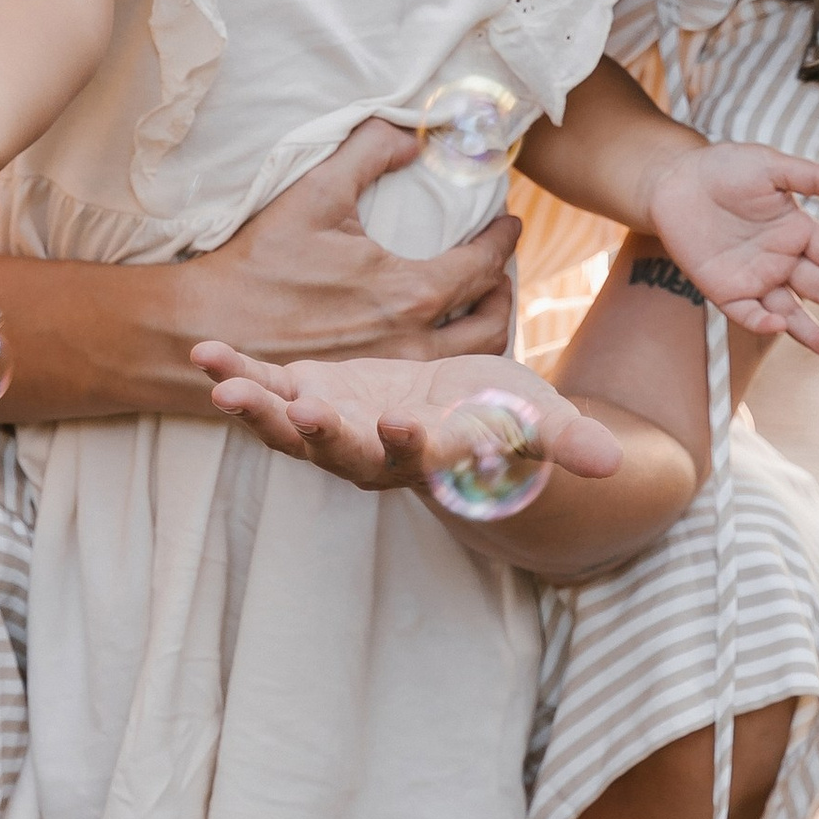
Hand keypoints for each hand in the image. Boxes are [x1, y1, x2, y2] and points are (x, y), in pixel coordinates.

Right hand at [188, 119, 519, 361]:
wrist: (206, 328)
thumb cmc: (260, 261)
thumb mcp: (315, 191)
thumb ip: (369, 151)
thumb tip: (412, 134)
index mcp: (411, 293)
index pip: (484, 265)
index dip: (502, 239)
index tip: (508, 222)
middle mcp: (415, 345)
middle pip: (492, 322)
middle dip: (503, 290)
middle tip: (499, 268)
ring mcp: (395, 382)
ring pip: (469, 362)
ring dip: (485, 329)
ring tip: (477, 305)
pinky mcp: (372, 402)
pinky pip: (434, 385)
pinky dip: (453, 365)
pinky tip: (439, 345)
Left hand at [191, 344, 624, 497]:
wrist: (458, 413)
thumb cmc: (501, 417)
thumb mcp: (536, 420)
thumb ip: (565, 440)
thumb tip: (613, 462)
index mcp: (431, 455)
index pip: (421, 456)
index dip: (412, 443)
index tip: (405, 423)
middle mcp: (375, 452)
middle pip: (341, 452)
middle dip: (316, 435)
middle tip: (299, 413)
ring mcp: (337, 429)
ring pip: (292, 427)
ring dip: (259, 409)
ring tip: (225, 386)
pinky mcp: (311, 399)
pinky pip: (268, 391)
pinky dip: (237, 373)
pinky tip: (205, 356)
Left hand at [640, 142, 818, 354]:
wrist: (674, 181)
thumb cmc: (724, 168)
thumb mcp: (769, 166)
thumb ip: (808, 177)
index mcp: (797, 230)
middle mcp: (781, 258)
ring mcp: (754, 278)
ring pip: (789, 311)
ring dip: (811, 331)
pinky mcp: (725, 291)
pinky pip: (748, 313)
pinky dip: (762, 322)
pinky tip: (778, 326)